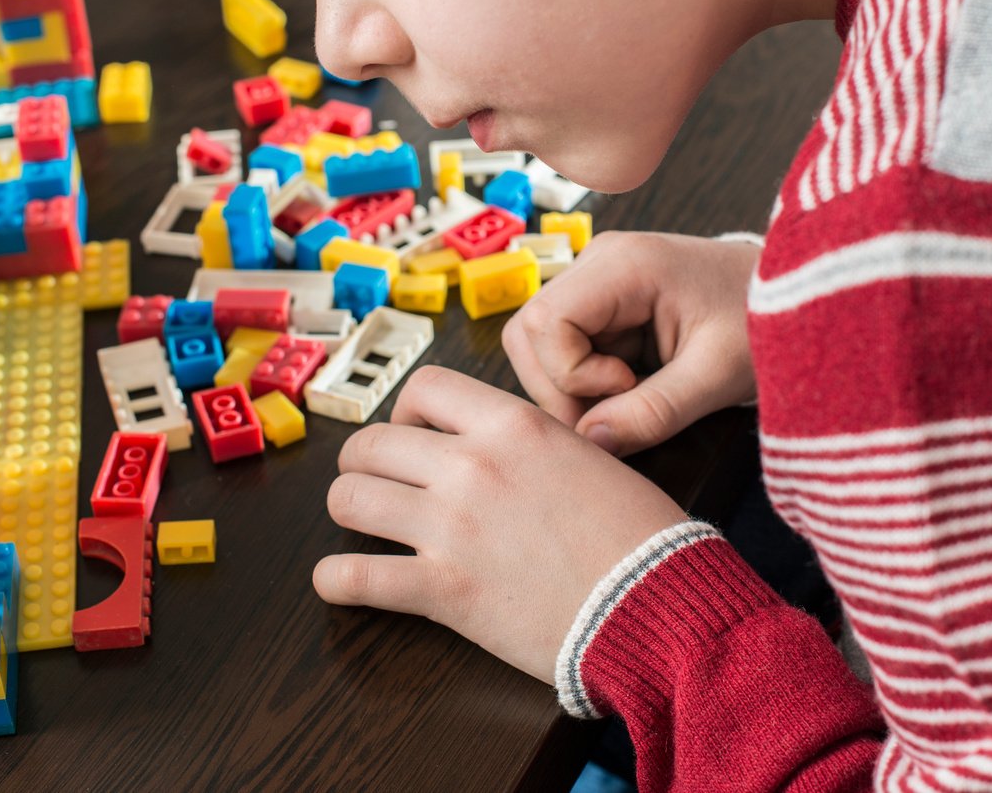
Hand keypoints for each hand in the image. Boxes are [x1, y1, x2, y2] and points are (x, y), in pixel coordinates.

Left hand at [313, 365, 688, 683]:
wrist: (656, 603)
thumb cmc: (640, 536)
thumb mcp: (590, 457)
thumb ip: (533, 443)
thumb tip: (502, 447)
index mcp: (512, 424)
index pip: (424, 388)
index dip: (406, 411)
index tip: (412, 433)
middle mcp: (471, 465)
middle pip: (372, 442)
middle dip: (364, 461)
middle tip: (375, 480)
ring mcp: (450, 526)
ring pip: (350, 498)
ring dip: (348, 509)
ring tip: (359, 522)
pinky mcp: (442, 590)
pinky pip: (355, 576)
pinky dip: (335, 581)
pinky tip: (337, 582)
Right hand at [502, 231, 758, 457]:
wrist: (800, 299)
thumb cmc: (765, 322)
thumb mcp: (717, 375)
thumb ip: (654, 412)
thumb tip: (592, 443)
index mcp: (624, 264)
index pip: (544, 323)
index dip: (571, 374)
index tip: (628, 388)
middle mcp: (598, 263)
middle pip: (529, 333)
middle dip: (560, 387)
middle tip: (616, 416)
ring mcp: (597, 283)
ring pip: (540, 346)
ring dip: (571, 388)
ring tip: (630, 401)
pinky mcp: (604, 306)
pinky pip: (566, 351)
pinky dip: (589, 383)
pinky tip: (634, 388)